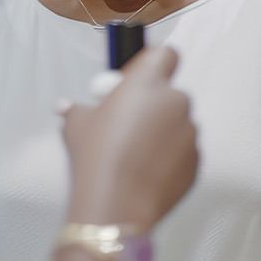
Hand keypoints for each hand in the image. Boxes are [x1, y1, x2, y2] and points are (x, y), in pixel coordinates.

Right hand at [61, 45, 196, 230]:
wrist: (116, 206)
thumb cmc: (95, 158)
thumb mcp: (76, 125)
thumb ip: (76, 108)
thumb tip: (64, 106)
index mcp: (148, 83)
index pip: (166, 55)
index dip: (151, 65)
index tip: (134, 82)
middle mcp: (176, 102)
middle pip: (170, 94)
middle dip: (152, 106)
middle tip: (128, 125)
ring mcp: (190, 133)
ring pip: (177, 124)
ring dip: (161, 133)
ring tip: (133, 155)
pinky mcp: (196, 162)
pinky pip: (183, 151)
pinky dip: (169, 158)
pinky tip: (144, 173)